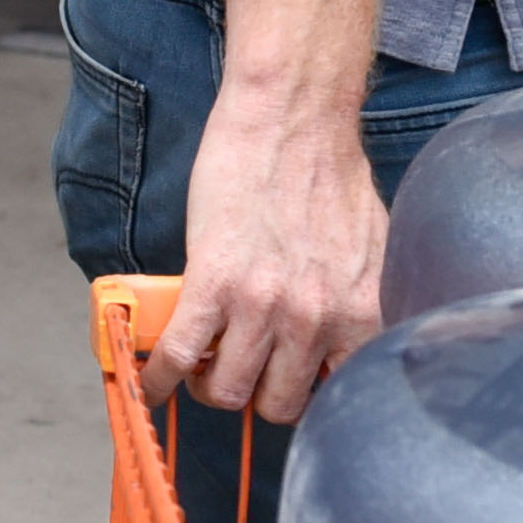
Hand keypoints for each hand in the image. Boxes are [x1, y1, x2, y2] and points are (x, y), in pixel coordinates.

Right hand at [153, 86, 387, 421]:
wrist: (292, 118)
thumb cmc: (328, 172)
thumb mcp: (368, 251)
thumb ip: (358, 304)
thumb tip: (342, 343)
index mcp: (360, 312)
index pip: (336, 394)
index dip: (304, 395)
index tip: (285, 389)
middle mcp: (317, 318)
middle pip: (278, 405)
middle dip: (255, 393)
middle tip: (238, 371)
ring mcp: (264, 304)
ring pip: (228, 391)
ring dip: (208, 385)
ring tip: (201, 364)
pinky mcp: (214, 283)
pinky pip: (180, 355)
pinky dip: (160, 378)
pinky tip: (153, 380)